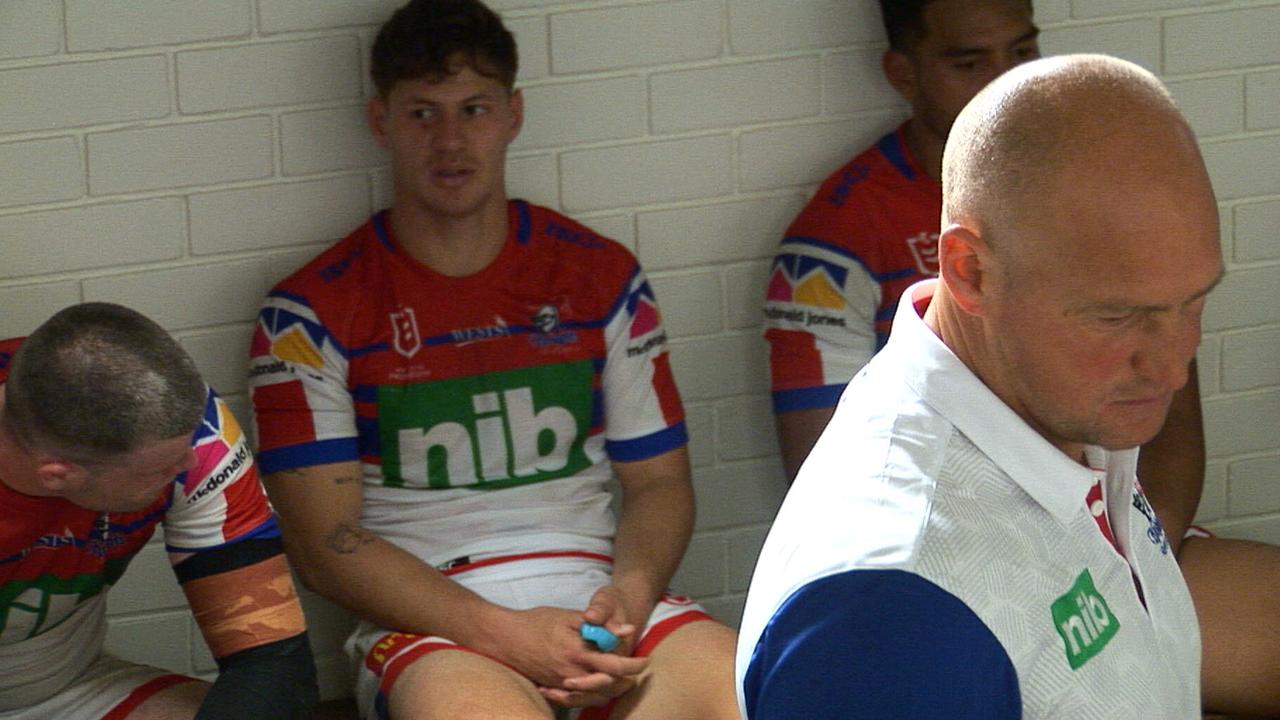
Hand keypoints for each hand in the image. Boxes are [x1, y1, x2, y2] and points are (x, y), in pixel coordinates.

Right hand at [493, 605, 647, 707]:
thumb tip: (627, 629)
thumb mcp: (569, 616)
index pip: (615, 666)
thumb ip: (599, 625)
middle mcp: (571, 674)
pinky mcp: (553, 689)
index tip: (645, 660)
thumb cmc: (537, 622)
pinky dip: (592, 696)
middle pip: (609, 687)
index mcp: (578, 653)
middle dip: (627, 681)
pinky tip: (599, 688)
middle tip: (636, 671)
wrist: (505, 638)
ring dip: (613, 690)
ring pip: (595, 697)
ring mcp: (561, 684)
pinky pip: (578, 700)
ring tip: (623, 680)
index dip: (634, 665)